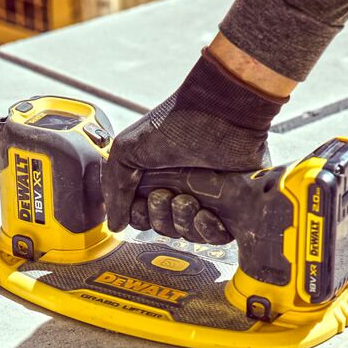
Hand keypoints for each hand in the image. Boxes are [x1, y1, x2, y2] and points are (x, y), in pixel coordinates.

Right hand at [101, 47, 285, 243]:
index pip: (142, 217)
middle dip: (160, 218)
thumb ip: (115, 187)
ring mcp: (207, 199)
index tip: (141, 202)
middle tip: (165, 195)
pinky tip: (204, 212)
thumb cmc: (173, 124)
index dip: (139, 217)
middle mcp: (180, 190)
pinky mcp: (233, 206)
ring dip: (182, 222)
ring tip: (188, 200)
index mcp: (155, 179)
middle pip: (163, 228)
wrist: (220, 111)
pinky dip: (208, 230)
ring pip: (188, 234)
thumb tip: (115, 225)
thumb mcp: (128, 150)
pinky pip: (218, 236)